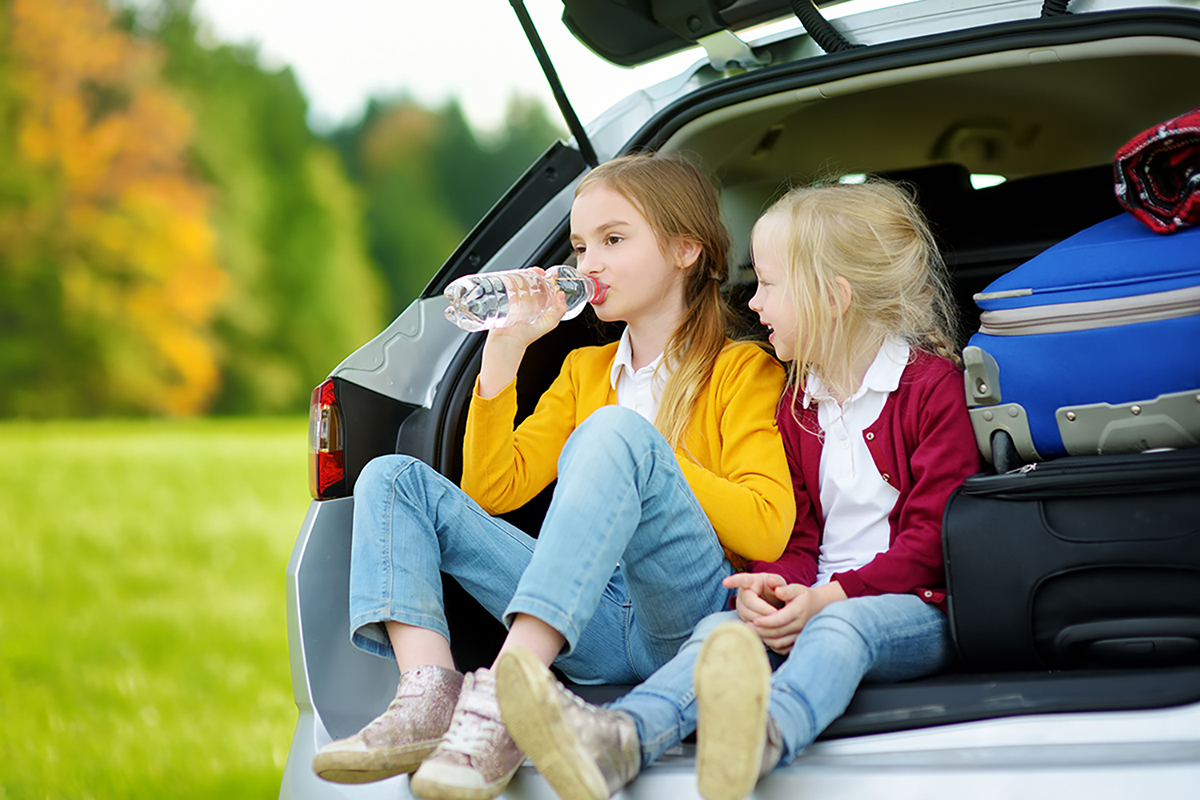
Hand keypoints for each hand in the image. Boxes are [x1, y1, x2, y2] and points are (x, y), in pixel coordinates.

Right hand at [478, 273, 567, 397]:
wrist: (508, 341)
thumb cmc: (527, 335)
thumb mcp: (549, 323)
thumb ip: (559, 311)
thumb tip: (561, 295)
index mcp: (540, 303)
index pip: (545, 285)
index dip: (548, 277)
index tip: (551, 272)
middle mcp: (528, 299)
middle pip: (531, 280)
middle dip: (534, 272)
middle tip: (537, 271)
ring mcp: (515, 298)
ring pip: (519, 280)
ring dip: (522, 273)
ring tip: (526, 272)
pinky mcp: (504, 298)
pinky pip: (506, 284)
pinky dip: (509, 278)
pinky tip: (512, 276)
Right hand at [723, 572, 785, 624]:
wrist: (773, 600)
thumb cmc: (775, 588)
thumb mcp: (779, 582)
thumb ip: (778, 582)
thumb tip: (771, 581)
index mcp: (750, 581)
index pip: (741, 580)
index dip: (733, 581)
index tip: (725, 582)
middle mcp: (742, 594)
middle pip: (747, 603)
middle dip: (761, 609)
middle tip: (776, 614)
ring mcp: (741, 607)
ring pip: (746, 616)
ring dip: (761, 619)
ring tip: (775, 620)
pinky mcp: (743, 618)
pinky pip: (749, 624)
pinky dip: (760, 626)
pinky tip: (770, 626)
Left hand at [747, 581, 847, 654]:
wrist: (819, 606)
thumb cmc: (804, 596)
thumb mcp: (797, 588)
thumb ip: (786, 589)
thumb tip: (776, 590)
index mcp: (798, 610)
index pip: (780, 619)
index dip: (766, 621)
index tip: (754, 620)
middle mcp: (800, 625)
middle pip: (777, 632)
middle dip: (761, 631)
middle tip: (748, 626)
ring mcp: (799, 635)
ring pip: (779, 643)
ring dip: (765, 639)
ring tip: (753, 632)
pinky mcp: (797, 641)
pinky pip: (783, 648)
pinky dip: (772, 645)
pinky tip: (763, 638)